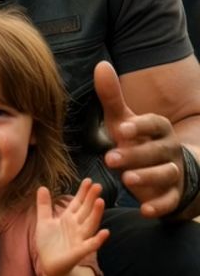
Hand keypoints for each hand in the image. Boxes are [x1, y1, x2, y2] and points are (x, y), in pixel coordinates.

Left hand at [35, 179, 108, 275]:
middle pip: (86, 210)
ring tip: (101, 201)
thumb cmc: (48, 243)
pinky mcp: (79, 252)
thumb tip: (42, 187)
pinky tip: (105, 232)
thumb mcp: (44, 221)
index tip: (88, 180)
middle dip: (91, 199)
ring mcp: (79, 239)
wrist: (48, 265)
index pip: (78, 202)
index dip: (83, 192)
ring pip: (90, 224)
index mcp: (68, 218)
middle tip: (98, 185)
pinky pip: (90, 245)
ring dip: (96, 214)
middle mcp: (77, 227)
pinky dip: (98, 240)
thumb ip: (44, 205)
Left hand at [94, 61, 183, 216]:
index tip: (122, 128)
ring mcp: (174, 173)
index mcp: (159, 129)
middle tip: (110, 159)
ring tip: (127, 180)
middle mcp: (169, 150)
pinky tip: (145, 210)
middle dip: (135, 155)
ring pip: (165, 174)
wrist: (171, 170)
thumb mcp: (124, 121)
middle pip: (156, 151)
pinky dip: (159, 206)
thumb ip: (112, 97)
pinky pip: (170, 201)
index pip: (155, 124)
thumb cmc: (140, 141)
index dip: (140, 125)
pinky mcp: (173, 195)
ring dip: (147, 178)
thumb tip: (100, 65)